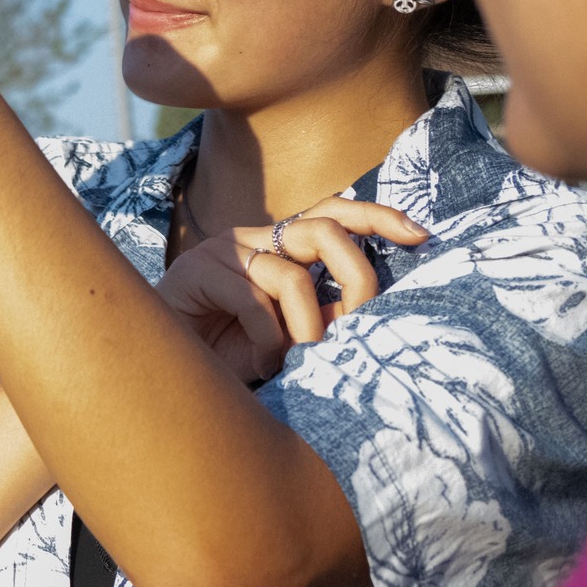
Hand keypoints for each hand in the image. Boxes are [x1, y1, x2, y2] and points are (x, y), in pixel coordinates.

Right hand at [157, 197, 429, 382]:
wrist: (165, 373)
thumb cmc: (230, 357)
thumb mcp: (290, 337)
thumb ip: (323, 317)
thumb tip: (369, 311)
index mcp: (280, 246)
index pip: (333, 213)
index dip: (377, 216)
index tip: (421, 234)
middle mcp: (255, 239)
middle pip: (323, 227)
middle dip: (358, 274)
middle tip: (362, 320)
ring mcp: (225, 251)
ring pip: (291, 276)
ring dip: (307, 329)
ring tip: (296, 362)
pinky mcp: (197, 270)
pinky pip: (254, 303)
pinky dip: (266, 341)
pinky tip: (257, 362)